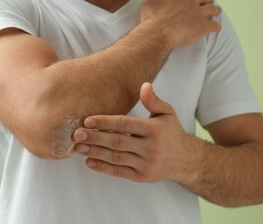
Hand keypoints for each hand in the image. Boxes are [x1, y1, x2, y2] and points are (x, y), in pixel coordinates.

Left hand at [73, 82, 192, 182]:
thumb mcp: (167, 113)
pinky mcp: (142, 177)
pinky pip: (119, 172)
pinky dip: (103, 168)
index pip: (125, 124)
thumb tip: (144, 85)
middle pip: (117, 142)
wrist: (186, 160)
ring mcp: (146, 164)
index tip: (88, 120)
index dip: (105, 122)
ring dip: (95, 152)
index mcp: (154, 129)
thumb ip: (153, 100)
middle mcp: (150, 147)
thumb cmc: (171, 133)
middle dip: (95, 137)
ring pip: (116, 157)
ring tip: (78, 147)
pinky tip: (89, 162)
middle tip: (76, 134)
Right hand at [141, 0, 221, 49]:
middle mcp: (190, 2)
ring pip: (211, 9)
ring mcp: (199, 13)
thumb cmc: (152, 21)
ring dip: (215, 9)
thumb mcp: (149, 4)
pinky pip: (214, 25)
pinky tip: (217, 28)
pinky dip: (216, 27)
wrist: (158, 34)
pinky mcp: (204, 26)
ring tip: (217, 10)